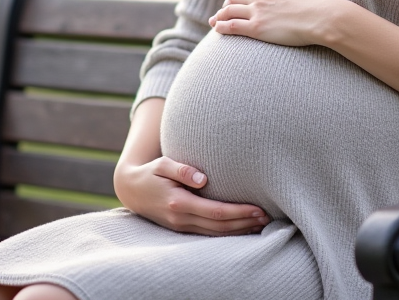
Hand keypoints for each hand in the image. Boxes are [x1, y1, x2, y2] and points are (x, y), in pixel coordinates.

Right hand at [114, 156, 269, 235]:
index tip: (258, 208)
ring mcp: (181, 226)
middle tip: (267, 217)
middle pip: (220, 226)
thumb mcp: (162, 164)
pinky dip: (227, 233)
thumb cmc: (150, 173)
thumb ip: (181, 169)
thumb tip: (203, 179)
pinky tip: (241, 228)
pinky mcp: (182, 228)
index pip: (216, 212)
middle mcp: (181, 219)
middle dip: (244, 222)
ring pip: (215, 234)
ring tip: (260, 223)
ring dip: (239, 230)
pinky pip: (208, 234)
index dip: (239, 212)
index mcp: (178, 203)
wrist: (131, 190)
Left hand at [208, 0, 340, 46]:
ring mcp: (257, 12)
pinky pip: (232, 26)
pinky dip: (221, 26)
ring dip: (219, 16)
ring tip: (214, 21)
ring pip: (229, 11)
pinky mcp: (257, 29)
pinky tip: (216, 29)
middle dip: (226, 4)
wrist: (324, 18)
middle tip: (221, 11)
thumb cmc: (321, 1)